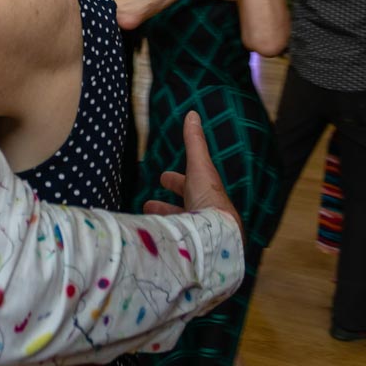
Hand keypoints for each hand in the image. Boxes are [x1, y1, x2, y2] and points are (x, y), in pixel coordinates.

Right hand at [142, 111, 243, 241]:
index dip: (176, 181)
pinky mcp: (192, 251)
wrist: (219, 237)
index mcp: (207, 196)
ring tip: (145, 224)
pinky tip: (155, 245)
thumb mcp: (199, 166)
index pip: (190, 186)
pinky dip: (165, 240)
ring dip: (164, 222)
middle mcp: (205, 215)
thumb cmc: (209, 200)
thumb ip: (194, 143)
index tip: (163, 177)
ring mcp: (199, 235)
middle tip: (149, 204)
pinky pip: (176, 244)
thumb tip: (193, 114)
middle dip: (166, 206)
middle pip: (184, 209)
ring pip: (179, 228)